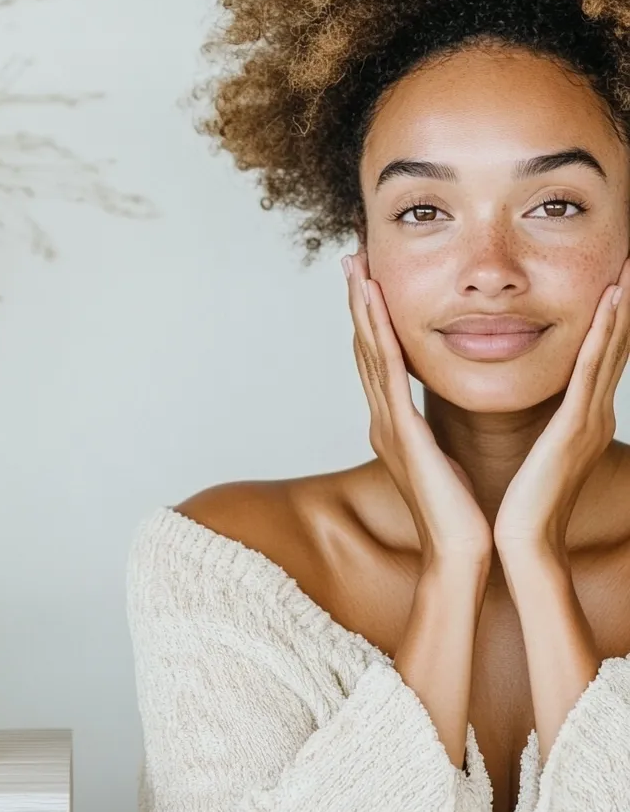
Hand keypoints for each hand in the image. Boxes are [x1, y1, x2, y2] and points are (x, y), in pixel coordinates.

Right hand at [344, 251, 492, 563]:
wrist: (460, 551)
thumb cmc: (460, 511)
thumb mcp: (444, 460)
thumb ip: (434, 433)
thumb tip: (436, 420)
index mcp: (394, 425)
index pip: (379, 361)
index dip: (370, 320)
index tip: (368, 283)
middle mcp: (382, 418)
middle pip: (365, 348)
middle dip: (357, 303)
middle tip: (351, 260)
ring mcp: (386, 423)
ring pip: (370, 352)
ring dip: (361, 308)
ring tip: (356, 269)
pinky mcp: (401, 428)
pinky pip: (387, 371)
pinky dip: (377, 333)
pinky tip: (373, 304)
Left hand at [494, 257, 629, 557]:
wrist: (520, 542)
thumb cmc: (519, 500)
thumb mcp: (532, 449)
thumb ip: (536, 423)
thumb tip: (524, 403)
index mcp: (578, 418)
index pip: (596, 356)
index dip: (608, 318)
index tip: (612, 280)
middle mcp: (591, 413)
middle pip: (611, 345)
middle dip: (622, 304)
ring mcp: (588, 419)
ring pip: (608, 349)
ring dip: (620, 307)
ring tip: (627, 268)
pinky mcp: (575, 426)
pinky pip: (591, 371)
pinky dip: (603, 334)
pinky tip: (610, 302)